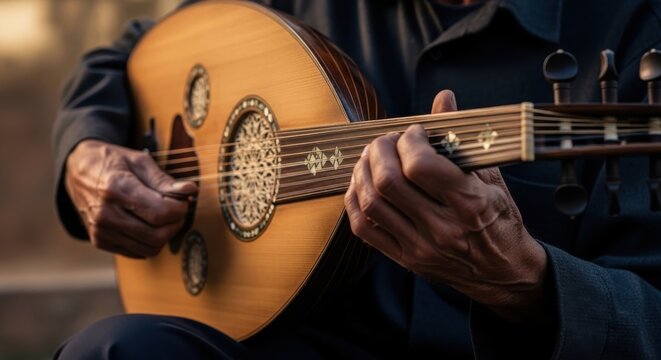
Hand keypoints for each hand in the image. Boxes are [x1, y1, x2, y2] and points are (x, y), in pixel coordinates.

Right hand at [65, 140, 197, 257]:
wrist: (77, 172)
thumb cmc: (111, 162)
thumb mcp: (138, 161)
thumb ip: (164, 180)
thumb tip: (190, 190)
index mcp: (115, 188)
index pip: (160, 213)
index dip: (180, 208)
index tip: (183, 198)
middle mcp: (105, 214)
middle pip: (157, 234)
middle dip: (176, 223)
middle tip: (178, 208)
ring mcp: (101, 231)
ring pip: (150, 247)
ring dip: (166, 234)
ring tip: (165, 216)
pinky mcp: (100, 241)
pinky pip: (138, 252)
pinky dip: (151, 241)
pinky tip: (150, 224)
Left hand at [344, 90, 548, 324]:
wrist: (505, 273)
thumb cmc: (500, 221)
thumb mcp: (492, 178)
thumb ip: (463, 138)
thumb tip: (443, 98)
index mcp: (470, 204)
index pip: (421, 165)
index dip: (409, 140)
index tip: (415, 132)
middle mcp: (442, 228)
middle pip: (389, 182)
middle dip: (380, 150)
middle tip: (387, 141)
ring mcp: (420, 247)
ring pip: (371, 202)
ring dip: (363, 171)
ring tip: (372, 158)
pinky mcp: (405, 260)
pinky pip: (364, 228)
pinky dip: (355, 200)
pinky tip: (362, 184)